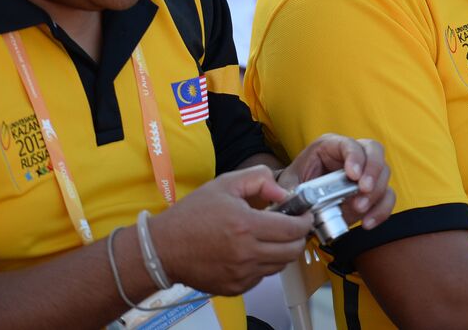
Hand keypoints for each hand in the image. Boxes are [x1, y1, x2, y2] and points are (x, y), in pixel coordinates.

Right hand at [151, 166, 315, 294]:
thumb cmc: (192, 215)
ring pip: (279, 265)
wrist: (163, 248)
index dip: (305, 221)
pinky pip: (262, 277)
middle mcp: (246, 254)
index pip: (292, 229)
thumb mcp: (225, 184)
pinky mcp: (235, 287)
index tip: (305, 214)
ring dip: (283, 250)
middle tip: (294, 225)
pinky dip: (264, 264)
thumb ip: (259, 180)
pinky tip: (253, 250)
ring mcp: (241, 274)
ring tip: (272, 236)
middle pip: (292, 251)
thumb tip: (283, 194)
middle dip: (299, 236)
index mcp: (246, 226)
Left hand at [280, 133, 394, 229]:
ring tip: (360, 209)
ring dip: (376, 193)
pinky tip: (367, 223)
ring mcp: (365, 172)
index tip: (353, 175)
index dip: (355, 157)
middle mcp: (352, 155)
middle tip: (363, 190)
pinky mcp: (371, 192)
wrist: (300, 199)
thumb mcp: (288, 184)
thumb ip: (290, 190)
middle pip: (374, 152)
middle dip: (373, 171)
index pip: (349, 144)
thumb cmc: (295, 185)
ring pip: (384, 174)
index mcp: (330, 146)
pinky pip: (386, 197)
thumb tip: (295, 200)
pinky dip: (381, 210)